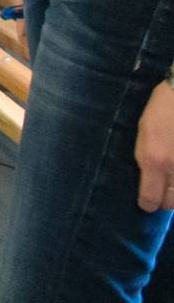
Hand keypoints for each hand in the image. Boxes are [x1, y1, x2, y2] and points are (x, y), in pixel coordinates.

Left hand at [139, 81, 173, 211]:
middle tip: (161, 192)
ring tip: (171, 182)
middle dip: (165, 201)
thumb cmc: (161, 112)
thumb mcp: (143, 135)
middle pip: (172, 203)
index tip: (145, 203)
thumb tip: (147, 183)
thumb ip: (145, 161)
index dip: (147, 204)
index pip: (151, 198)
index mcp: (156, 160)